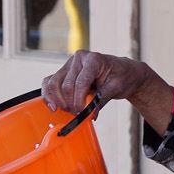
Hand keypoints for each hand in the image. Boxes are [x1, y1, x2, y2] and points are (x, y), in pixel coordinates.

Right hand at [41, 51, 169, 127]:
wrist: (124, 71)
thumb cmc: (122, 76)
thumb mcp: (116, 88)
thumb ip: (101, 100)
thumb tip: (89, 115)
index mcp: (93, 59)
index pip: (80, 82)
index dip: (79, 101)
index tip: (81, 113)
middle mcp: (78, 59)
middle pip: (65, 84)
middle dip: (69, 103)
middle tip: (77, 114)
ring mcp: (69, 64)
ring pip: (53, 83)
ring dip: (58, 100)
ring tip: (68, 111)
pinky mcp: (64, 72)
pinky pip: (50, 82)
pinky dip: (49, 95)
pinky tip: (53, 106)